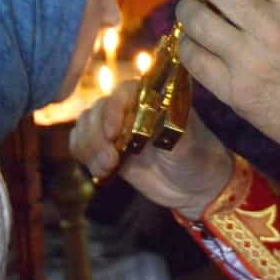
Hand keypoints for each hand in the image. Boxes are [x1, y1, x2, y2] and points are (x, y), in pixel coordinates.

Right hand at [69, 80, 233, 220]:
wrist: (196, 186)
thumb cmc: (198, 156)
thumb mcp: (188, 140)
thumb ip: (167, 127)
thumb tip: (146, 116)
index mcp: (151, 98)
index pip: (122, 93)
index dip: (112, 110)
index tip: (114, 133)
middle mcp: (129, 109)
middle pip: (97, 110)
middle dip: (97, 137)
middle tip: (111, 161)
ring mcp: (116, 129)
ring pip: (84, 126)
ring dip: (88, 148)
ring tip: (106, 169)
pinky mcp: (107, 149)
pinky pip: (81, 144)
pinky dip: (83, 156)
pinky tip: (101, 172)